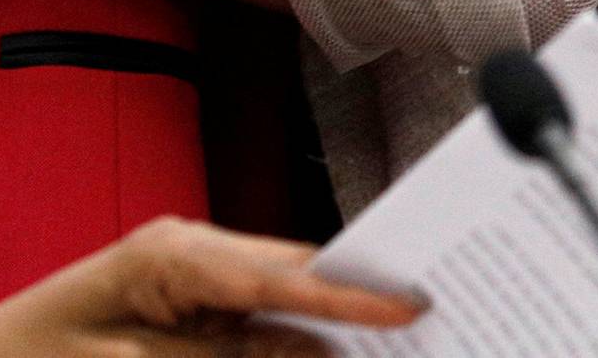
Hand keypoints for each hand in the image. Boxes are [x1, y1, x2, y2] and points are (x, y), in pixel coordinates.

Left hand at [0, 220, 422, 357]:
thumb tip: (310, 354)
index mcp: (172, 253)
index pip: (280, 276)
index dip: (349, 298)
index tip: (410, 307)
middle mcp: (190, 251)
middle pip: (293, 273)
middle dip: (354, 300)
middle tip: (425, 315)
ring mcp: (191, 276)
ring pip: (282, 300)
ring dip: (329, 328)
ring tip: (396, 336)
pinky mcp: (190, 305)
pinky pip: (256, 325)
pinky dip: (293, 343)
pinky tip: (332, 352)